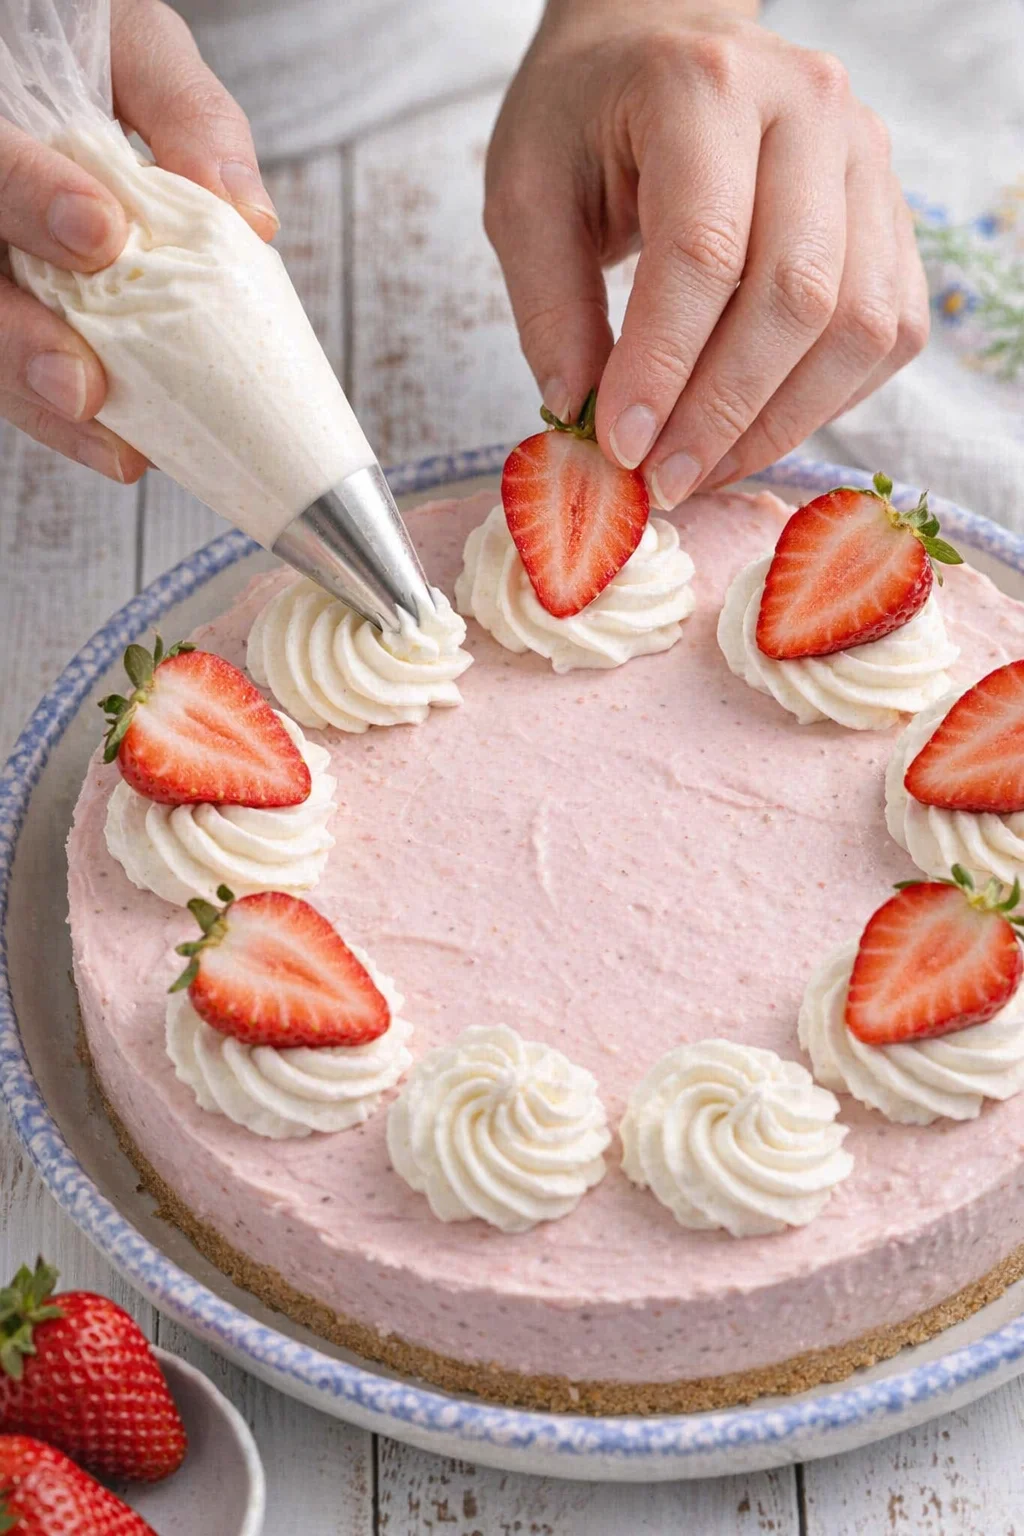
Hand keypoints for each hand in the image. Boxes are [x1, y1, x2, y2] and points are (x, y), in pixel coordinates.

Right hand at [0, 0, 276, 481]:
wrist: (56, 67)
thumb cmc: (94, 59)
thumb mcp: (137, 50)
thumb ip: (183, 113)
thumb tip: (249, 216)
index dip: (30, 196)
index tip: (101, 233)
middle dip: (23, 341)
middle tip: (83, 383)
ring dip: (44, 408)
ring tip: (114, 443)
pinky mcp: (11, 319)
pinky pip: (23, 385)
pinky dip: (72, 426)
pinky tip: (123, 449)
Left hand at [485, 0, 929, 506]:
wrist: (658, 52)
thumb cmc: (585, 121)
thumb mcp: (525, 196)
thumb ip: (551, 309)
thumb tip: (583, 420)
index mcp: (705, 85)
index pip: (702, 251)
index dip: (663, 367)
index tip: (620, 446)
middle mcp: (810, 109)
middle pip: (798, 295)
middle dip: (724, 412)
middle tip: (663, 479)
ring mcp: (867, 159)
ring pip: (860, 327)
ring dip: (780, 422)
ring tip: (703, 467)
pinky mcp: (893, 214)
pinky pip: (889, 333)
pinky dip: (827, 401)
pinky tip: (755, 427)